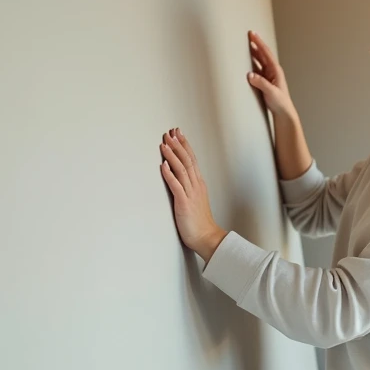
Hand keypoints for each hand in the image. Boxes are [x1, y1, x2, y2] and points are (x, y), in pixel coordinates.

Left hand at [159, 128, 226, 260]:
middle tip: (170, 133)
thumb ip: (189, 187)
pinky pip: (176, 185)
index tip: (178, 133)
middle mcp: (196, 185)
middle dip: (178, 145)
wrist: (207, 237)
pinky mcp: (184, 203)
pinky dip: (169, 174)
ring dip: (172, 155)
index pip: (192, 159)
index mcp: (199, 184)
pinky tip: (162, 166)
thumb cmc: (200, 222)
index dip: (185, 145)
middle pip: (187, 160)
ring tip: (165, 144)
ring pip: (182, 169)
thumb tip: (179, 175)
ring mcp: (191, 193)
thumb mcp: (196, 199)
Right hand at [246, 31, 295, 119]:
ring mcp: (269, 76)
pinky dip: (252, 62)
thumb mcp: (271, 92)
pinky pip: (257, 68)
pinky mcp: (265, 81)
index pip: (266, 53)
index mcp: (276, 71)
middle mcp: (273, 71)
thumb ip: (261, 83)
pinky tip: (248, 61)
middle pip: (263, 54)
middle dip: (257, 44)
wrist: (283, 112)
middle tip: (250, 35)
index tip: (253, 34)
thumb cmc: (280, 103)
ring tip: (248, 44)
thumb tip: (250, 74)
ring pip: (260, 60)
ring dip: (254, 52)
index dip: (259, 43)